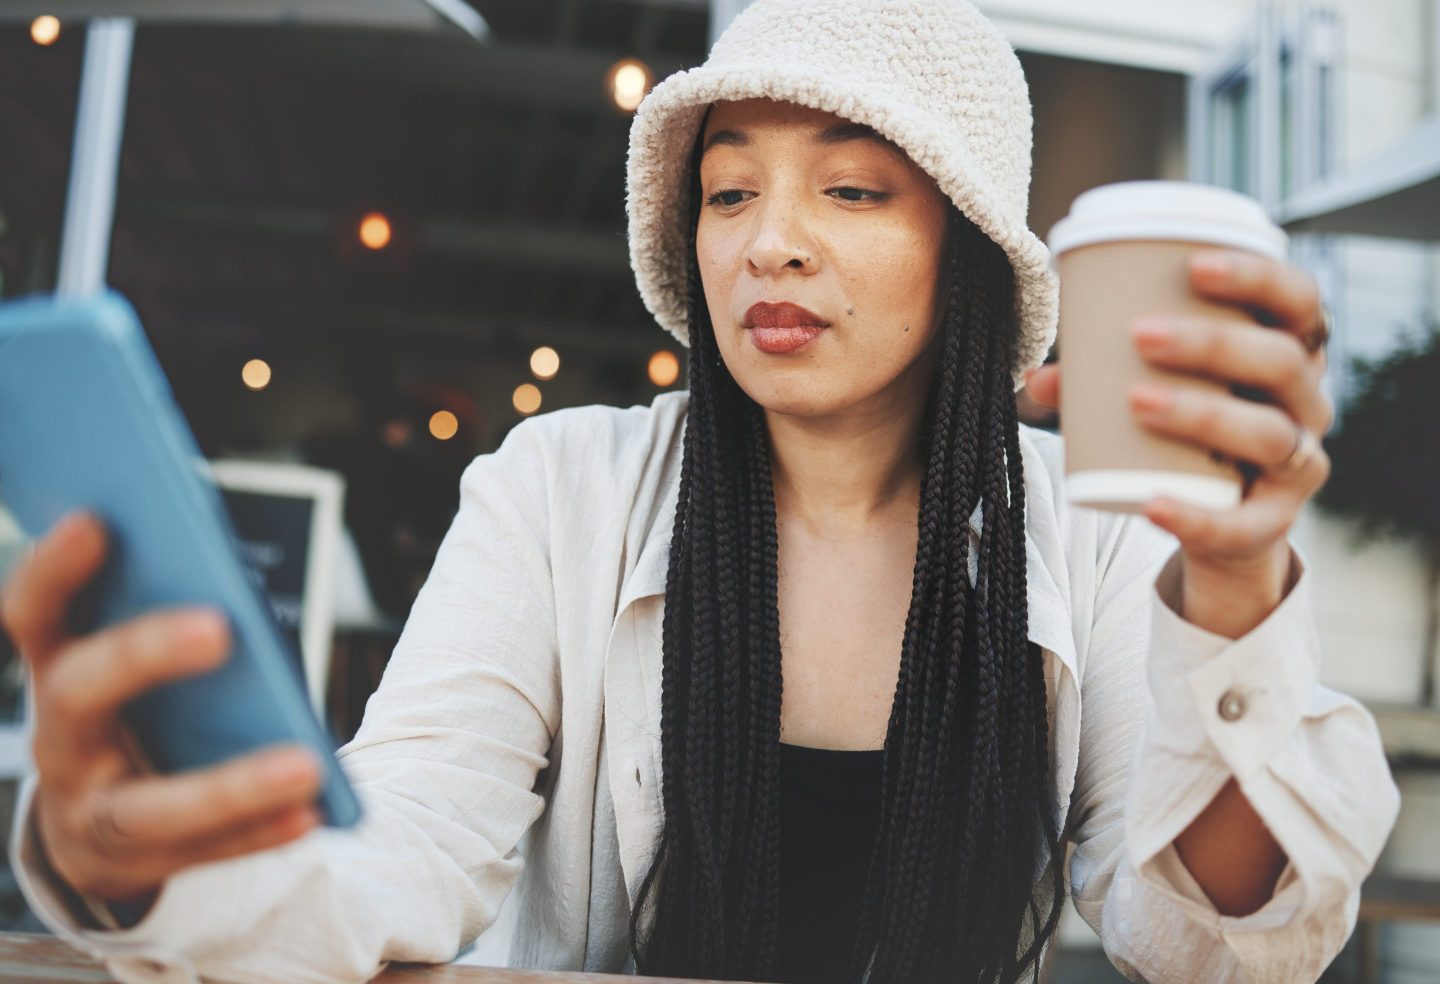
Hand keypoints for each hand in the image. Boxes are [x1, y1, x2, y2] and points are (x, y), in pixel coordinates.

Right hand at [0, 512, 323, 909]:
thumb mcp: (128, 660)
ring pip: (151, 806)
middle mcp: (59, 738)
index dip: (54, 569)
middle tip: (217, 626)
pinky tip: (314, 811)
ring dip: (231, 785)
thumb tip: (221, 566)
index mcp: (56, 667)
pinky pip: (206, 850)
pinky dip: (261, 831)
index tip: (94, 520)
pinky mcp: (134, 861)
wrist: (94, 826)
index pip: (33, 612)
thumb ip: (159, 611)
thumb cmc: (133, 710)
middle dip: (143, 653)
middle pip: (78, 692)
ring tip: (304, 765)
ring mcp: (88, 808)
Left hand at [1025, 250, 1332, 588]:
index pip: (1298, 300)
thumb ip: (1102, 380)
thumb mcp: (1162, 393)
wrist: (1224, 521)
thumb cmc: (1193, 433)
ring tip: (1137, 400)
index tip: (1193, 266)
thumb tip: (1036, 376)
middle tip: (1140, 333)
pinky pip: (1248, 524)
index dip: (1258, 276)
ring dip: (1204, 413)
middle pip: (1281, 362)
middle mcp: (1307, 404)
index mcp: (1289, 353)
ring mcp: (1299, 464)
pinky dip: (1198, 517)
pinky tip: (1153, 504)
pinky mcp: (1277, 521)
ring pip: (1270, 434)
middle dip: (1212, 343)